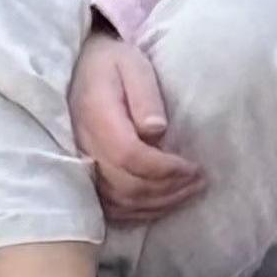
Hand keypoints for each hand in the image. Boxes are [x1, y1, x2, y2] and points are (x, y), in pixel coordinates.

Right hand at [68, 27, 199, 223]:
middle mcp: (83, 147)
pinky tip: (162, 202)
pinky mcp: (82, 178)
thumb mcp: (131, 65)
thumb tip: (157, 130)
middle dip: (169, 188)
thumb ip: (144, 95)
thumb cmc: (110, 65)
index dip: (165, 169)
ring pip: (120, 201)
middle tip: (200, 180)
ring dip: (159, 202)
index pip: (130, 156)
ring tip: (189, 191)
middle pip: (127, 185)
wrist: (76, 70)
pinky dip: (140, 211)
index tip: (193, 167)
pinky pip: (110, 207)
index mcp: (96, 118)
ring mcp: (79, 166)